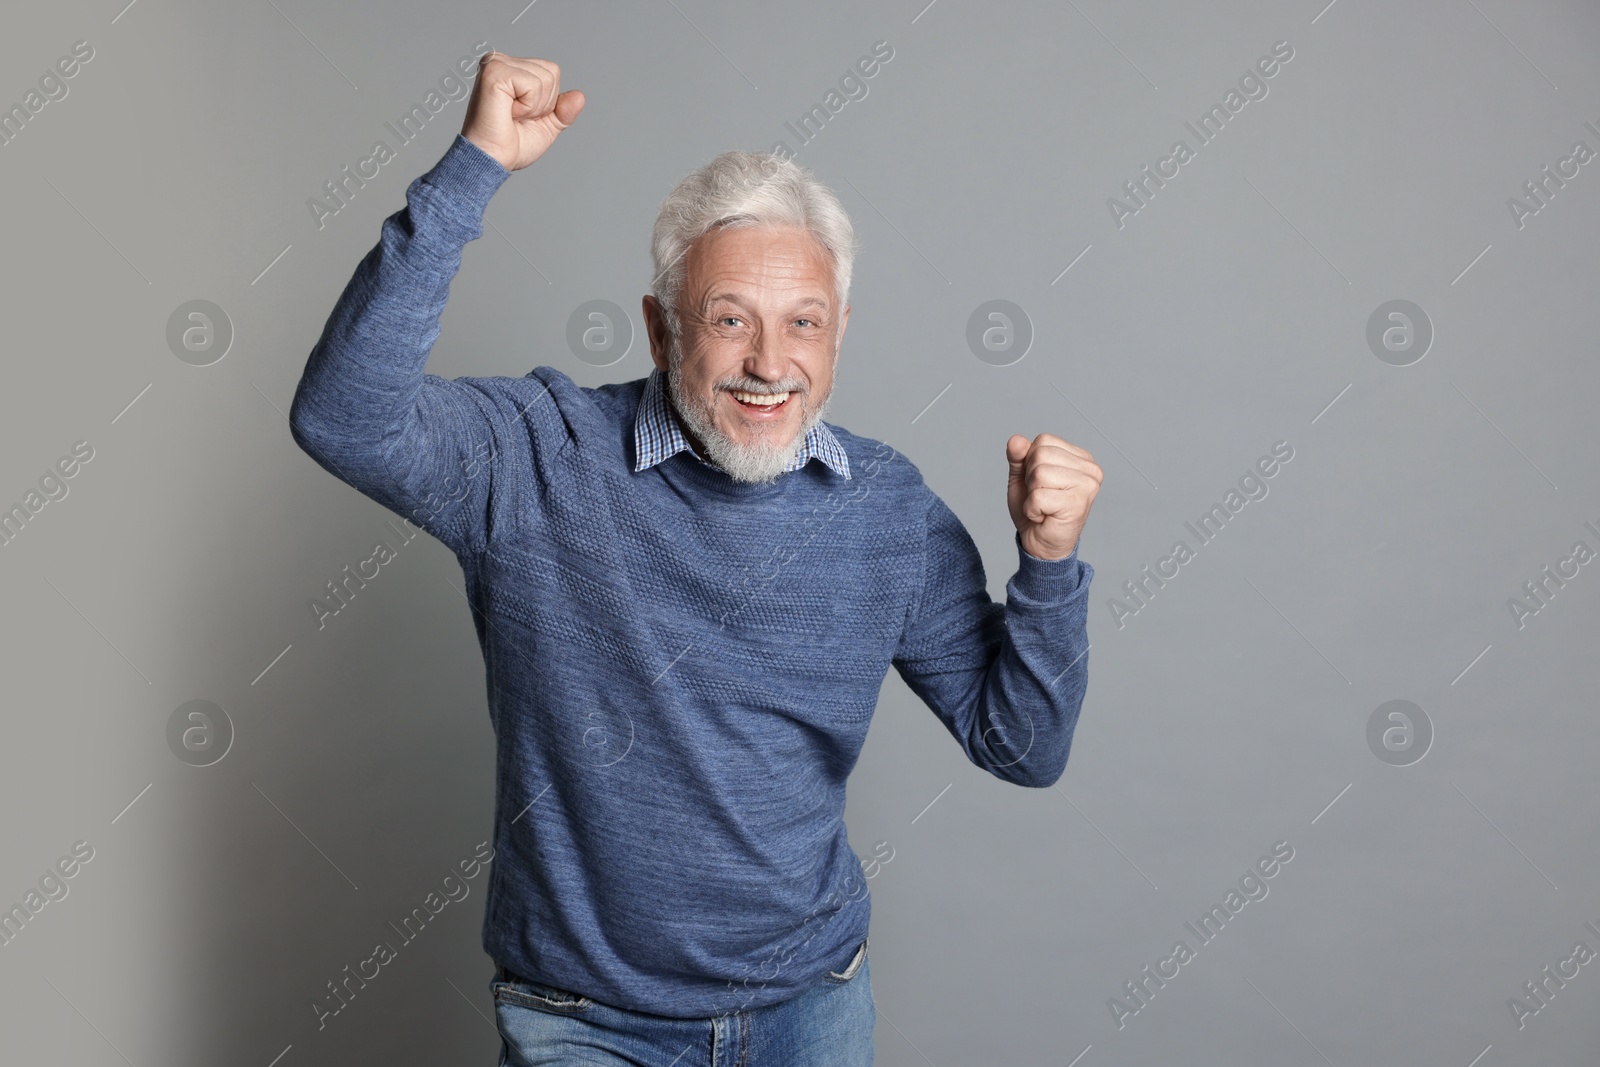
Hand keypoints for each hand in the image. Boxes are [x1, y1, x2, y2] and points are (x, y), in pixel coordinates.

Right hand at [461, 53, 583, 171]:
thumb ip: (563, 111)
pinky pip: (533, 84)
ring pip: (545, 78)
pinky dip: (527, 106)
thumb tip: (580, 96)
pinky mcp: (494, 72)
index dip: (547, 101)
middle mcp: (501, 61)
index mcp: (511, 69)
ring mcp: (496, 63)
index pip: (552, 72)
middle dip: (542, 104)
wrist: (492, 161)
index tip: (523, 116)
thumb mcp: (546, 127)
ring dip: (533, 107)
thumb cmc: (511, 146)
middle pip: (552, 72)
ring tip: (511, 115)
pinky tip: (507, 112)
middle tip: (516, 117)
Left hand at [1005, 433, 1101, 560]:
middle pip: (1040, 455)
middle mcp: (1090, 469)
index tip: (1040, 484)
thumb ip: (1018, 457)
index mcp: (1080, 457)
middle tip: (1042, 498)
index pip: (1043, 440)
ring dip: (1032, 495)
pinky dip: (1032, 509)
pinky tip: (1045, 516)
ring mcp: (1087, 485)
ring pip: (1039, 474)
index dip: (1030, 462)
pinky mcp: (1078, 503)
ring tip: (1044, 507)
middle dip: (1030, 479)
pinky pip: (1038, 497)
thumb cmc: (1036, 511)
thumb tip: (1016, 439)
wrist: (1041, 545)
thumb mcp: (1022, 478)